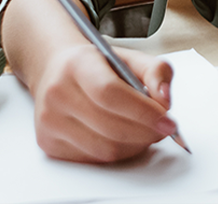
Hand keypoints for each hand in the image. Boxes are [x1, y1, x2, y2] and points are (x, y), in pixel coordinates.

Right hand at [31, 43, 176, 162]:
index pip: (110, 93)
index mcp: (77, 63)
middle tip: (162, 129)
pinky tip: (124, 139)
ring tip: (145, 133)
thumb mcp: (128, 57)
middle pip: (110, 127)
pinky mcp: (49, 142)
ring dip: (135, 146)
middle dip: (145, 133)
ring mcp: (50, 120)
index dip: (143, 111)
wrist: (57, 70)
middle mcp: (58, 92)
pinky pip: (93, 160)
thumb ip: (156, 71)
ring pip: (104, 150)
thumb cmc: (96, 65)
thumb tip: (165, 99)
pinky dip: (117, 154)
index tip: (167, 120)